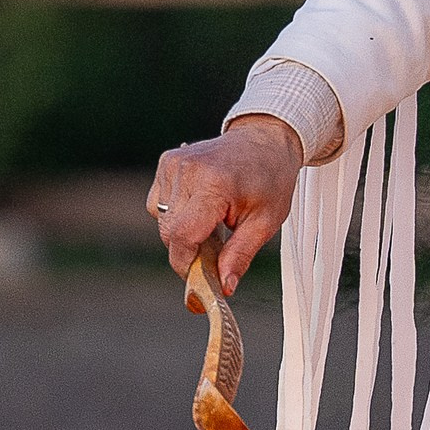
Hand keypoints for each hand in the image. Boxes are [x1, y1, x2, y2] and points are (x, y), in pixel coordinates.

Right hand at [147, 117, 301, 291]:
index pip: (182, 236)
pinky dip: (176, 213)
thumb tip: (223, 288)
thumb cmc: (270, 179)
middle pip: (170, 232)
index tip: (201, 278)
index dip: (186, 264)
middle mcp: (188, 170)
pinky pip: (159, 203)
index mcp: (214, 184)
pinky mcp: (167, 161)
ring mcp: (174, 163)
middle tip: (216, 250)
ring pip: (162, 220)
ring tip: (213, 221)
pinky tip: (200, 206)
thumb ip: (240, 256)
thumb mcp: (265, 223)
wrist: (266, 140)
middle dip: (189, 249)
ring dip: (183, 230)